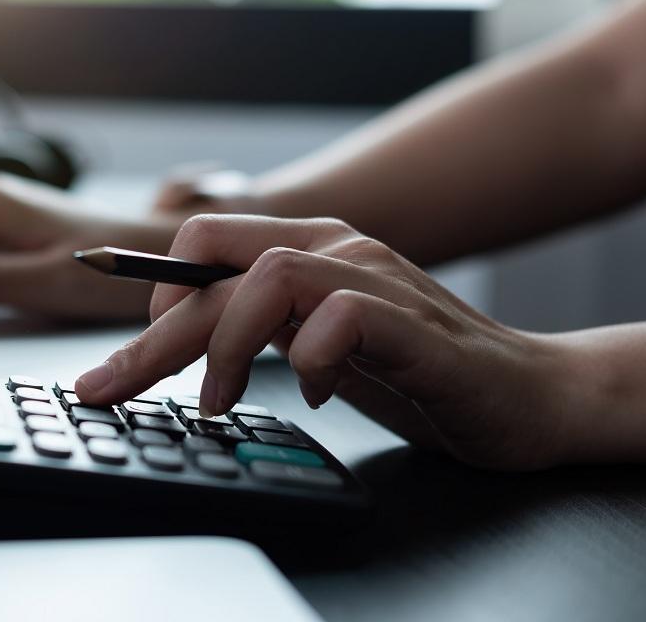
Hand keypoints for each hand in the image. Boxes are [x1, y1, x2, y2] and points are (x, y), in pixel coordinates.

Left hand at [75, 215, 577, 470]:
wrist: (532, 394)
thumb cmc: (421, 373)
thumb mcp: (319, 346)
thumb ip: (266, 327)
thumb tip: (187, 337)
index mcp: (311, 247)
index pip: (205, 242)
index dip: (151, 290)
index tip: (127, 352)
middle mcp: (339, 248)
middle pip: (216, 263)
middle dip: (152, 332)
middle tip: (113, 388)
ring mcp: (378, 279)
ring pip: (267, 278)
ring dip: (224, 345)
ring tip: (218, 402)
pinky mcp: (414, 324)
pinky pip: (338, 319)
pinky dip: (308, 359)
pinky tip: (314, 394)